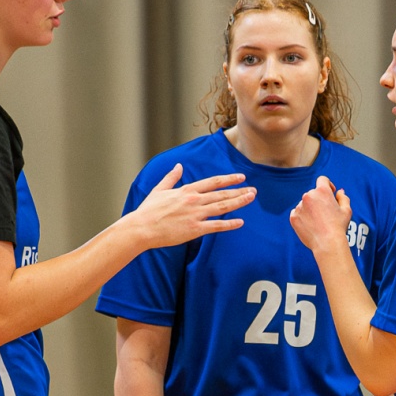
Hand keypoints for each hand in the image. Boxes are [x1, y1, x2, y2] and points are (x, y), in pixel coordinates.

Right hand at [127, 165, 253, 249]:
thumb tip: (179, 166)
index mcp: (186, 190)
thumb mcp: (159, 189)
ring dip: (238, 202)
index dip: (228, 179)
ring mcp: (195, 214)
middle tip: (253, 190)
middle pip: (222, 194)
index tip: (241, 177)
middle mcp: (194, 200)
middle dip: (239, 191)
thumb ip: (171, 177)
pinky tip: (240, 222)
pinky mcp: (194, 229)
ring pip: (222, 206)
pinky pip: (216, 226)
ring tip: (251, 199)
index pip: (213, 182)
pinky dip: (229, 224)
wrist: (142, 228)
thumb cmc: (148, 210)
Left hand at [289, 177, 352, 253]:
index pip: (322, 179)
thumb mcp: (346, 210)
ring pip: (304, 204)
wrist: (327, 243)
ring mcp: (299, 206)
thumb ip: (343, 198)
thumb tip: (339, 191)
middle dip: (319, 200)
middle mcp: (309, 196)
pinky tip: (310, 226)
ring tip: (318, 222)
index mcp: (322, 191)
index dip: (327, 185)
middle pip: (313, 193)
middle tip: (325, 214)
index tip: (330, 193)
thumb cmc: (339, 227)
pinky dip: (302, 217)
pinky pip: (297, 213)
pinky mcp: (293, 217)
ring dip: (310, 209)